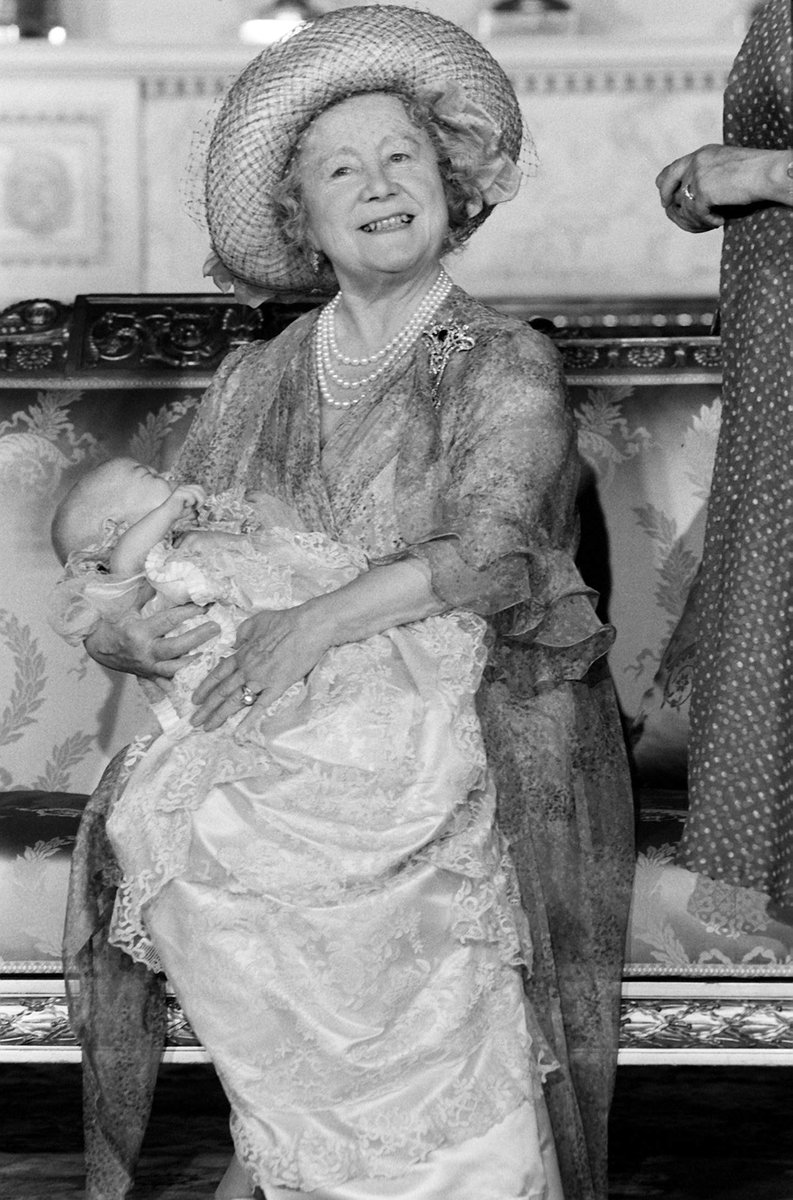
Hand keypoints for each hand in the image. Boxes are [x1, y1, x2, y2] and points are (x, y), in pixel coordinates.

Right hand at [84, 603, 219, 679]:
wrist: (98, 648)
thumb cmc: (113, 626)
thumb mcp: (127, 608)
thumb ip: (145, 595)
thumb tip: (159, 577)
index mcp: (139, 632)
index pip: (168, 620)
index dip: (188, 612)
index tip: (205, 605)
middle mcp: (145, 652)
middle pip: (176, 647)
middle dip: (198, 637)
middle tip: (216, 627)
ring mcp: (147, 667)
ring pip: (174, 669)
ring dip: (194, 661)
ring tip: (210, 651)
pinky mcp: (148, 677)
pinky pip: (167, 682)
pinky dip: (182, 679)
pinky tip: (197, 673)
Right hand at [165, 482, 205, 516]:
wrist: (167, 515)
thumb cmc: (179, 511)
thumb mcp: (191, 505)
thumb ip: (198, 500)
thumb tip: (205, 497)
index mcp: (186, 488)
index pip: (200, 487)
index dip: (202, 496)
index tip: (197, 505)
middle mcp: (183, 486)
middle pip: (200, 488)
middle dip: (201, 499)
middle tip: (195, 507)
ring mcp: (180, 489)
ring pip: (196, 492)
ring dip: (196, 502)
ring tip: (189, 506)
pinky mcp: (178, 493)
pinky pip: (191, 497)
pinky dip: (190, 503)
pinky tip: (184, 506)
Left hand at [190, 603, 332, 730]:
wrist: (308, 627)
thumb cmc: (284, 621)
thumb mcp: (256, 621)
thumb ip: (242, 634)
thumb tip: (235, 644)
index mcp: (241, 653)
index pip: (217, 674)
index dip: (204, 688)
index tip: (195, 699)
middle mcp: (246, 669)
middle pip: (221, 691)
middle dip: (206, 708)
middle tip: (194, 721)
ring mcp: (261, 680)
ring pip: (235, 701)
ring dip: (219, 716)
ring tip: (207, 727)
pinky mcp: (277, 687)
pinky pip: (260, 707)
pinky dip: (248, 720)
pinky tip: (238, 732)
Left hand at [656, 145, 792, 232]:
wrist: (768, 173)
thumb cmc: (756, 173)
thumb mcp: (726, 170)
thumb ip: (707, 179)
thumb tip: (691, 202)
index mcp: (702, 154)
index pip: (672, 169)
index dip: (665, 186)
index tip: (666, 200)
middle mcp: (696, 161)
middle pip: (666, 187)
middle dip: (669, 205)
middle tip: (676, 217)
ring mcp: (698, 175)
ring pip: (683, 207)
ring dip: (695, 220)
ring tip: (710, 224)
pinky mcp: (703, 190)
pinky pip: (696, 215)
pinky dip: (707, 222)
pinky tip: (720, 222)